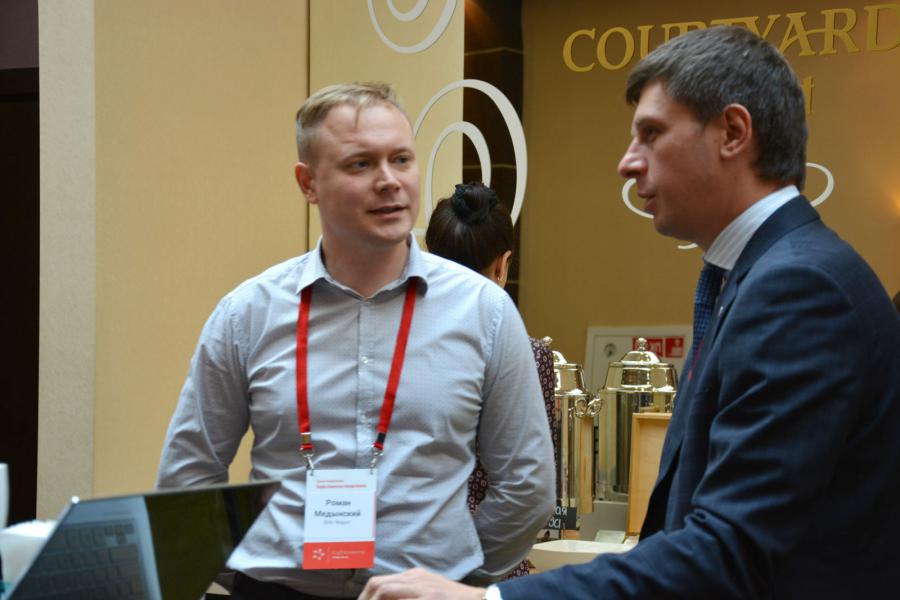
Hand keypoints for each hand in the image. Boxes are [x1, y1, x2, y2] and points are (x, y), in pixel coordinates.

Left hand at [359, 568, 484, 599]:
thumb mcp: (430, 593)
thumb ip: (409, 595)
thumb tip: (384, 599)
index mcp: (414, 576)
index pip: (379, 583)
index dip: (365, 598)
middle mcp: (416, 579)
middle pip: (378, 586)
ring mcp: (423, 589)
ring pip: (385, 592)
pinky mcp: (430, 598)